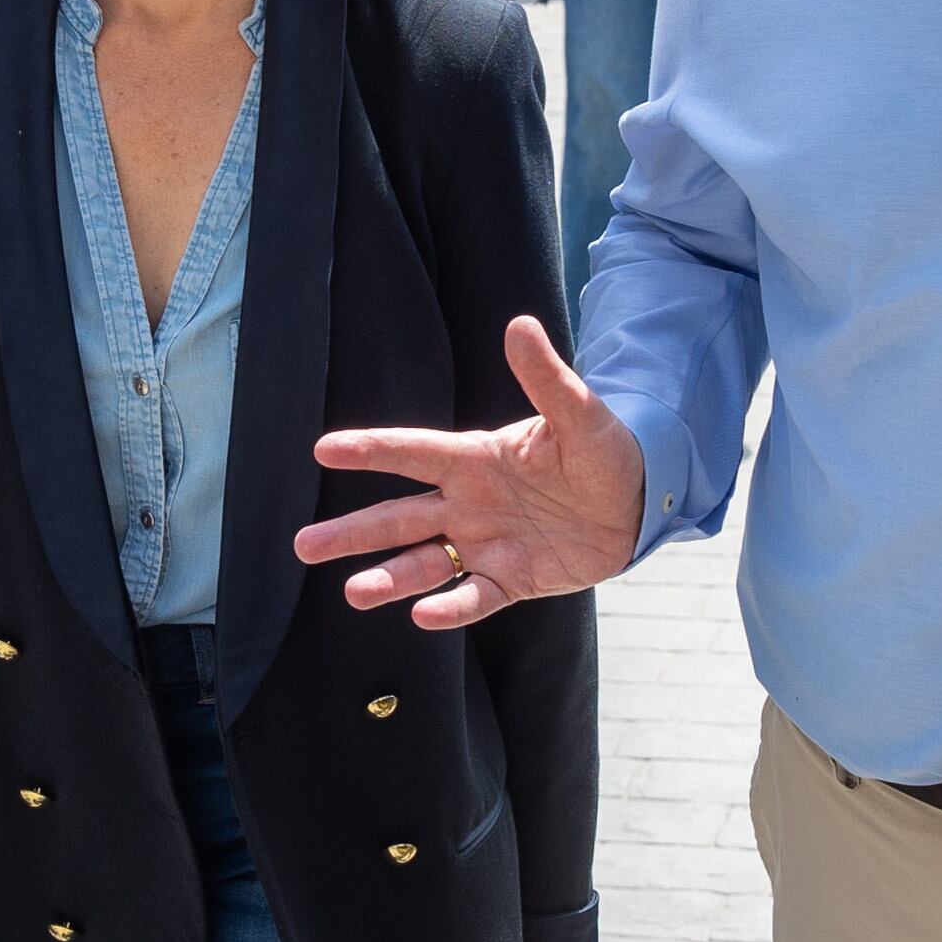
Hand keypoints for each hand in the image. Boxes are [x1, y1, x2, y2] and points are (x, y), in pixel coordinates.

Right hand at [296, 315, 642, 629]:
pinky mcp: (512, 579)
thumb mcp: (580, 415)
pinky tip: (424, 616)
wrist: (638, 504)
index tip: (323, 449)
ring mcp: (485, 544)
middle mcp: (468, 503)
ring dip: (388, 578)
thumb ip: (546, 379)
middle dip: (352, 532)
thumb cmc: (605, 451)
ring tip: (353, 593)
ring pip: (425, 562)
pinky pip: (475, 596)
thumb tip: (520, 325)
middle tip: (302, 545)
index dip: (371, 450)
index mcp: (476, 458)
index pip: (413, 452)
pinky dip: (451, 607)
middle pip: (399, 518)